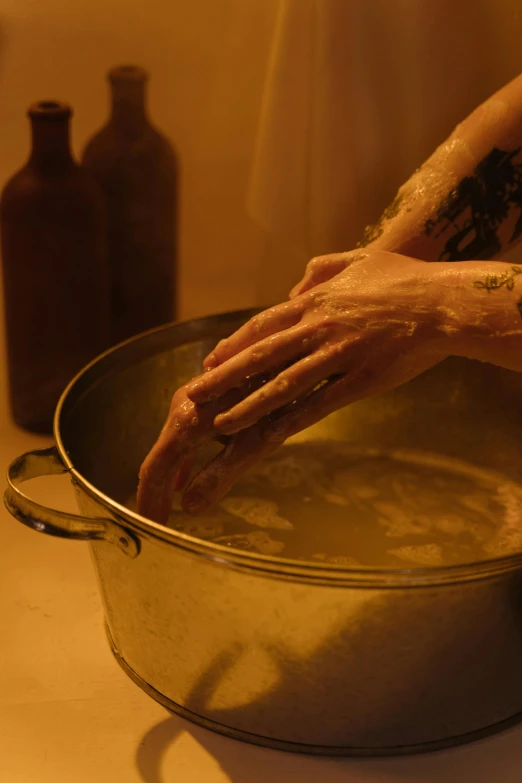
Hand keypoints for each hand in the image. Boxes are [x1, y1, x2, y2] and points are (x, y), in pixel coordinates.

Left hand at [137, 250, 457, 517]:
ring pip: (282, 384)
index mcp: (317, 302)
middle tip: (193, 395)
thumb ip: (324, 269)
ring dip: (247, 404)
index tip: (210, 359)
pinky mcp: (359, 380)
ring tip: (218, 423)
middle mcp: (319, 328)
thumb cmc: (407, 279)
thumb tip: (296, 285)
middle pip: (261, 355)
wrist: (444, 301)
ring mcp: (338, 355)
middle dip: (223, 376)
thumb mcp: (361, 260)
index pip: (264, 325)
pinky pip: (318, 404)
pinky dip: (288, 420)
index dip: (235, 344)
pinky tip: (267, 434)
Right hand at [137, 375, 273, 522]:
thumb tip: (188, 508)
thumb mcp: (253, 446)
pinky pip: (183, 434)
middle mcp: (182, 406)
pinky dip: (180, 461)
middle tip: (156, 524)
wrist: (290, 356)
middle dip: (155, 494)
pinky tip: (181, 480)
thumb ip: (218, 477)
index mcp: (187, 423)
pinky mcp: (203, 396)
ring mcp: (191, 398)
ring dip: (167, 479)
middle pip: (159, 458)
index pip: (156, 470)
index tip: (149, 527)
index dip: (150, 501)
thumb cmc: (279, 402)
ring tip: (164, 509)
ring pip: (170, 445)